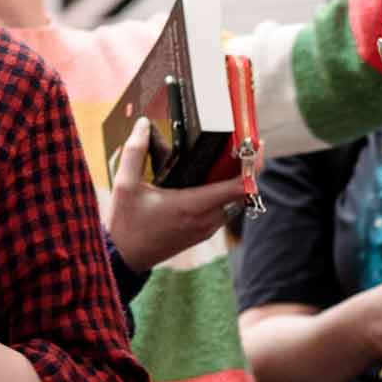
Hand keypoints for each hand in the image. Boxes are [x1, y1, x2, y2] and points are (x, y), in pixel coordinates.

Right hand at [108, 117, 246, 271]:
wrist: (125, 257)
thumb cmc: (126, 223)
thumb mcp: (124, 185)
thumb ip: (134, 152)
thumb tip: (142, 124)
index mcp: (193, 205)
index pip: (239, 187)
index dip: (253, 165)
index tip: (257, 144)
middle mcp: (206, 219)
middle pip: (241, 190)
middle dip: (244, 166)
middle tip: (241, 142)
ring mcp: (207, 228)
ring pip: (234, 200)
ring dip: (235, 180)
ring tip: (227, 156)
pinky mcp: (203, 232)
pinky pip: (224, 209)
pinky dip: (224, 192)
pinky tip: (210, 178)